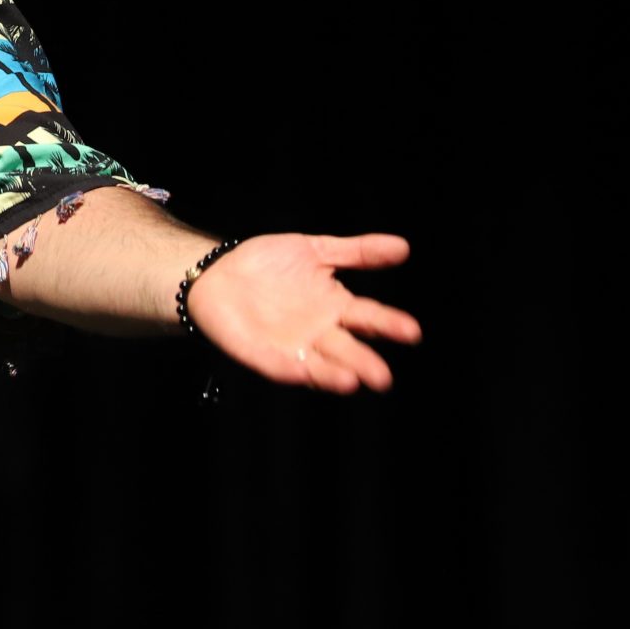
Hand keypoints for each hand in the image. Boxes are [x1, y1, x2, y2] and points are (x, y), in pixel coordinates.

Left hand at [185, 232, 419, 392]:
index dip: (389, 324)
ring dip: (332, 375)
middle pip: (347, 349)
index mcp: (335, 307)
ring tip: (351, 381)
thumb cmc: (269, 263)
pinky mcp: (259, 354)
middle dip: (363, 362)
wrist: (218, 270)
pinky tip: (301, 370)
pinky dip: (289, 368)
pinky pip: (276, 364)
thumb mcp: (315, 251)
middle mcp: (318, 332)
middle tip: (382, 377)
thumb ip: (357, 252)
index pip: (369, 318)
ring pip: (318, 365)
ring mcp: (289, 346)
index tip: (411, 331)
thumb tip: (403, 247)